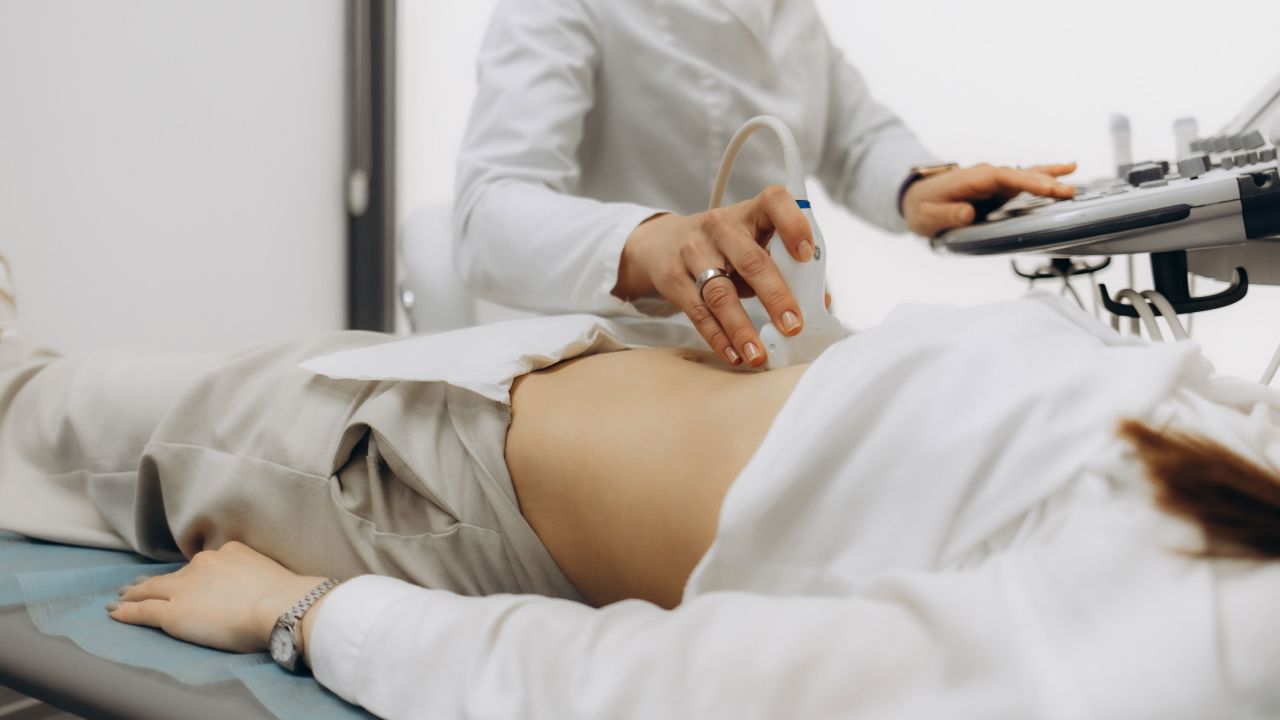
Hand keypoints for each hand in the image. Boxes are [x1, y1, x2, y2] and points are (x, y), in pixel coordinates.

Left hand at [108, 541, 325, 656]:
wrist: (279, 606)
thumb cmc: (285, 595)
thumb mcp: (269, 573)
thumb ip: (254, 575)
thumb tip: (255, 588)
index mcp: (229, 552)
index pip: (203, 566)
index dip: (189, 575)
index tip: (184, 580)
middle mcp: (203, 564)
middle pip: (174, 574)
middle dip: (156, 581)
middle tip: (138, 586)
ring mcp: (185, 587)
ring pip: (151, 588)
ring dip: (135, 593)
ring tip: (123, 598)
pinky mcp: (172, 611)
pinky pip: (142, 610)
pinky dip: (126, 611)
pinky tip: (115, 613)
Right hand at [613, 185, 812, 367]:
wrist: (663, 243)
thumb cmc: (724, 246)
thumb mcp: (753, 243)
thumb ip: (785, 267)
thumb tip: (820, 303)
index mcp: (750, 212)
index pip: (774, 203)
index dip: (793, 225)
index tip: (807, 253)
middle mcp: (720, 227)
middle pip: (751, 261)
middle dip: (775, 296)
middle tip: (793, 325)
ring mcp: (693, 251)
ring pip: (720, 293)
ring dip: (741, 328)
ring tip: (759, 354)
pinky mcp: (673, 278)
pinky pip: (698, 312)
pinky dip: (718, 337)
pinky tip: (734, 353)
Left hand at [902, 162, 1076, 237]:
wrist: (916, 199)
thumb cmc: (922, 208)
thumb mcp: (928, 217)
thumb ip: (947, 216)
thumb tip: (967, 214)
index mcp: (973, 179)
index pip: (1004, 178)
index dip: (1026, 182)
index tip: (1047, 189)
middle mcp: (987, 176)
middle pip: (1021, 176)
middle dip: (1045, 182)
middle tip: (1070, 191)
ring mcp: (995, 182)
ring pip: (1027, 176)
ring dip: (1050, 177)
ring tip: (1074, 173)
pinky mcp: (999, 190)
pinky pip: (1025, 182)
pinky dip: (1044, 178)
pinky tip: (1064, 174)